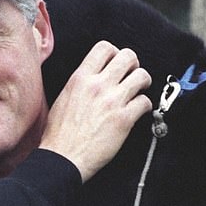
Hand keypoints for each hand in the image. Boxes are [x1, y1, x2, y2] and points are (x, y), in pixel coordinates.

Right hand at [39, 41, 151, 181]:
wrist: (62, 158)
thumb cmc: (59, 133)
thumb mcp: (64, 97)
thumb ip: (81, 83)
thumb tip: (94, 78)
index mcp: (80, 78)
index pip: (104, 47)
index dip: (115, 53)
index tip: (116, 63)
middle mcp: (98, 86)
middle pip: (128, 56)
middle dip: (133, 64)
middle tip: (131, 75)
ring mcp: (112, 101)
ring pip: (142, 75)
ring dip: (143, 82)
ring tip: (138, 91)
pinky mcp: (124, 119)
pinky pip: (145, 102)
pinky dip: (146, 106)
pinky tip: (139, 111)